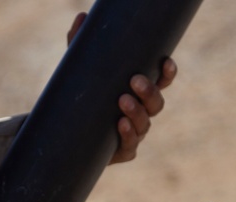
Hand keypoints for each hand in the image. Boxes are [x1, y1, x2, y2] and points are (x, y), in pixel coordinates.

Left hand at [66, 12, 177, 164]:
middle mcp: (142, 112)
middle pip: (156, 103)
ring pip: (145, 124)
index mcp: (139, 92)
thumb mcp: (81, 70)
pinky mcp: (123, 150)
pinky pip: (130, 145)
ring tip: (122, 100)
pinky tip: (120, 124)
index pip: (161, 81)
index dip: (167, 73)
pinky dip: (128, 134)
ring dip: (137, 112)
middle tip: (135, 80)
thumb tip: (82, 17)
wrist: (68, 135)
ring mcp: (135, 133)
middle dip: (149, 91)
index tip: (165, 61)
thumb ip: (81, 44)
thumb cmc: (83, 98)